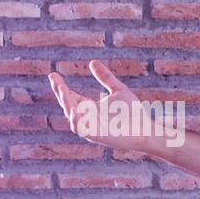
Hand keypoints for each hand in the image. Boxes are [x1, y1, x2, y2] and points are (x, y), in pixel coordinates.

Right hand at [47, 60, 163, 153]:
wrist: (146, 130)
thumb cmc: (133, 113)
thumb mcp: (118, 90)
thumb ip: (106, 78)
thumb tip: (92, 61)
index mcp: (89, 107)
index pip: (70, 96)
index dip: (60, 86)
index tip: (53, 74)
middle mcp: (87, 118)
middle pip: (67, 104)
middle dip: (60, 92)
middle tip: (55, 80)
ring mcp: (90, 128)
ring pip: (71, 116)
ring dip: (66, 103)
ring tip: (62, 89)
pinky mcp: (96, 137)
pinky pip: (81, 129)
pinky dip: (76, 120)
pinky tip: (73, 109)